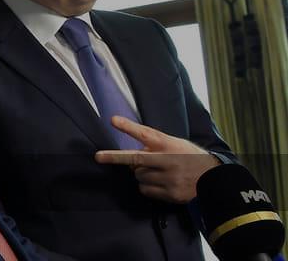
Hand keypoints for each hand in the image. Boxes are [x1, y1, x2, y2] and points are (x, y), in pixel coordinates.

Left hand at [94, 116, 220, 203]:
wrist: (215, 181)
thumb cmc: (191, 158)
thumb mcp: (177, 144)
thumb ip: (157, 145)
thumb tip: (135, 152)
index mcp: (169, 145)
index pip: (146, 133)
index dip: (129, 127)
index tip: (113, 120)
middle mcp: (168, 161)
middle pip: (135, 159)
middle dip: (115, 158)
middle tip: (99, 157)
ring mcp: (169, 178)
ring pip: (138, 176)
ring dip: (140, 173)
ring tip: (156, 171)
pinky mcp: (170, 194)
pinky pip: (144, 190)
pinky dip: (146, 186)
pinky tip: (158, 183)